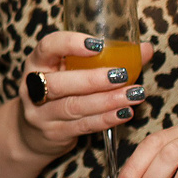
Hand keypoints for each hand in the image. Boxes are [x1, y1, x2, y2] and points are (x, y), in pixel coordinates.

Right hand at [14, 31, 155, 158]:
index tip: (98, 44)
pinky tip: (125, 112)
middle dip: (93, 79)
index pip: (47, 47)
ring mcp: (40, 113)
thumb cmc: (60, 92)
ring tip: (134, 94)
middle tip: (123, 75)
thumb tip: (145, 49)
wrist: (32, 132)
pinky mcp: (53, 133)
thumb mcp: (71, 71)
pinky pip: (82, 126)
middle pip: (59, 83)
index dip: (70, 44)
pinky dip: (105, 119)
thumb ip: (105, 59)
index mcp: (37, 63)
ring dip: (107, 101)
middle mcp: (32, 87)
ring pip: (73, 106)